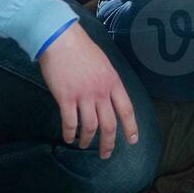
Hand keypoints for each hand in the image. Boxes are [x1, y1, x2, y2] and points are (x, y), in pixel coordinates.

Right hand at [37, 25, 138, 158]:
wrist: (60, 38)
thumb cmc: (81, 48)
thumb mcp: (103, 63)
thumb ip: (107, 81)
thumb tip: (107, 97)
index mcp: (113, 82)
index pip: (127, 109)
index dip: (131, 127)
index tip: (133, 140)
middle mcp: (101, 91)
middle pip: (109, 124)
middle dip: (109, 142)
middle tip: (106, 154)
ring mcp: (84, 95)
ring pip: (90, 126)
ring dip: (88, 140)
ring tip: (84, 145)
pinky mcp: (66, 98)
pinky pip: (70, 122)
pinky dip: (70, 133)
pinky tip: (68, 138)